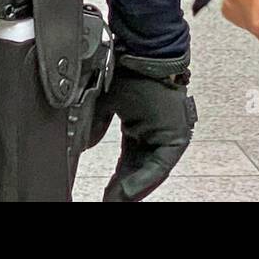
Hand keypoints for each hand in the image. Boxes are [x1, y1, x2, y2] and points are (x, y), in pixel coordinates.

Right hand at [89, 56, 196, 201]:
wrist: (147, 55)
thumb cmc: (131, 71)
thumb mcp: (106, 102)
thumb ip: (93, 124)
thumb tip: (82, 144)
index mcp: (139, 127)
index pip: (127, 161)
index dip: (115, 180)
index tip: (106, 194)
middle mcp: (154, 134)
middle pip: (137, 170)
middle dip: (121, 191)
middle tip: (109, 203)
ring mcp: (167, 137)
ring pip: (149, 173)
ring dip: (132, 190)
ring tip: (117, 202)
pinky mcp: (176, 139)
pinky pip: (159, 166)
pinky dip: (143, 180)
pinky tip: (129, 192)